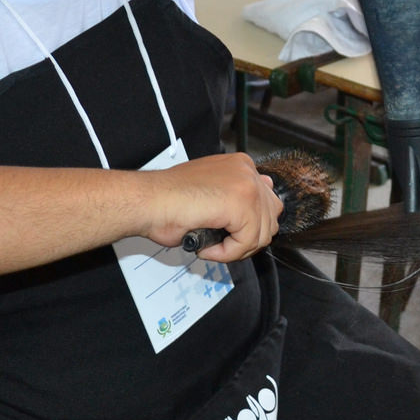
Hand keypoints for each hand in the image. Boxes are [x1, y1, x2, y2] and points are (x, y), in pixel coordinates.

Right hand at [137, 153, 281, 261]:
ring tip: (210, 244)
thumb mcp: (210, 193)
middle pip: (270, 219)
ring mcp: (246, 185)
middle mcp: (247, 171)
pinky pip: (246, 243)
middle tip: (221, 244)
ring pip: (261, 235)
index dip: (250, 226)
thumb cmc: (168, 202)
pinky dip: (226, 253)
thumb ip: (235, 198)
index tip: (228, 232)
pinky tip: (206, 245)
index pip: (267, 203)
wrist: (148, 201)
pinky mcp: (241, 204)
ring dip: (235, 249)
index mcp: (241, 166)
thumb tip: (256, 209)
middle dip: (247, 240)